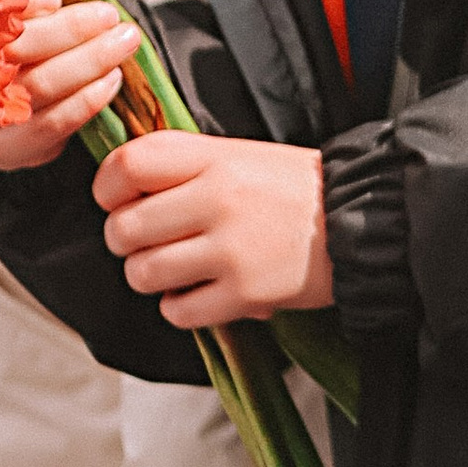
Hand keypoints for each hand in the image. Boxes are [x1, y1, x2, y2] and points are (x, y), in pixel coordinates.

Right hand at [0, 0, 140, 168]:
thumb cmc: (22, 24)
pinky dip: (82, 106)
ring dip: (85, 67)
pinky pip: (42, 131)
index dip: (13, 8)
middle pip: (10, 54)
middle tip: (113, 19)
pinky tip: (110, 84)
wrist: (15, 90)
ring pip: (30, 92)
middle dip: (69, 34)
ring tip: (123, 46)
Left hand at [96, 135, 330, 325]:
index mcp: (213, 158)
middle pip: (124, 228)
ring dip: (148, 276)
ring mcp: (230, 250)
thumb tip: (123, 184)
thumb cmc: (296, 188)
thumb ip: (185, 165)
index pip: (128, 165)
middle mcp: (217, 200)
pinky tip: (196, 292)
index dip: (107, 187)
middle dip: (123, 240)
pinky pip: (178, 311)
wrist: (361, 219)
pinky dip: (178, 307)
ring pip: (143, 273)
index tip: (114, 199)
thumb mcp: (240, 155)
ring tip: (171, 269)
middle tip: (143, 240)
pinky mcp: (244, 294)